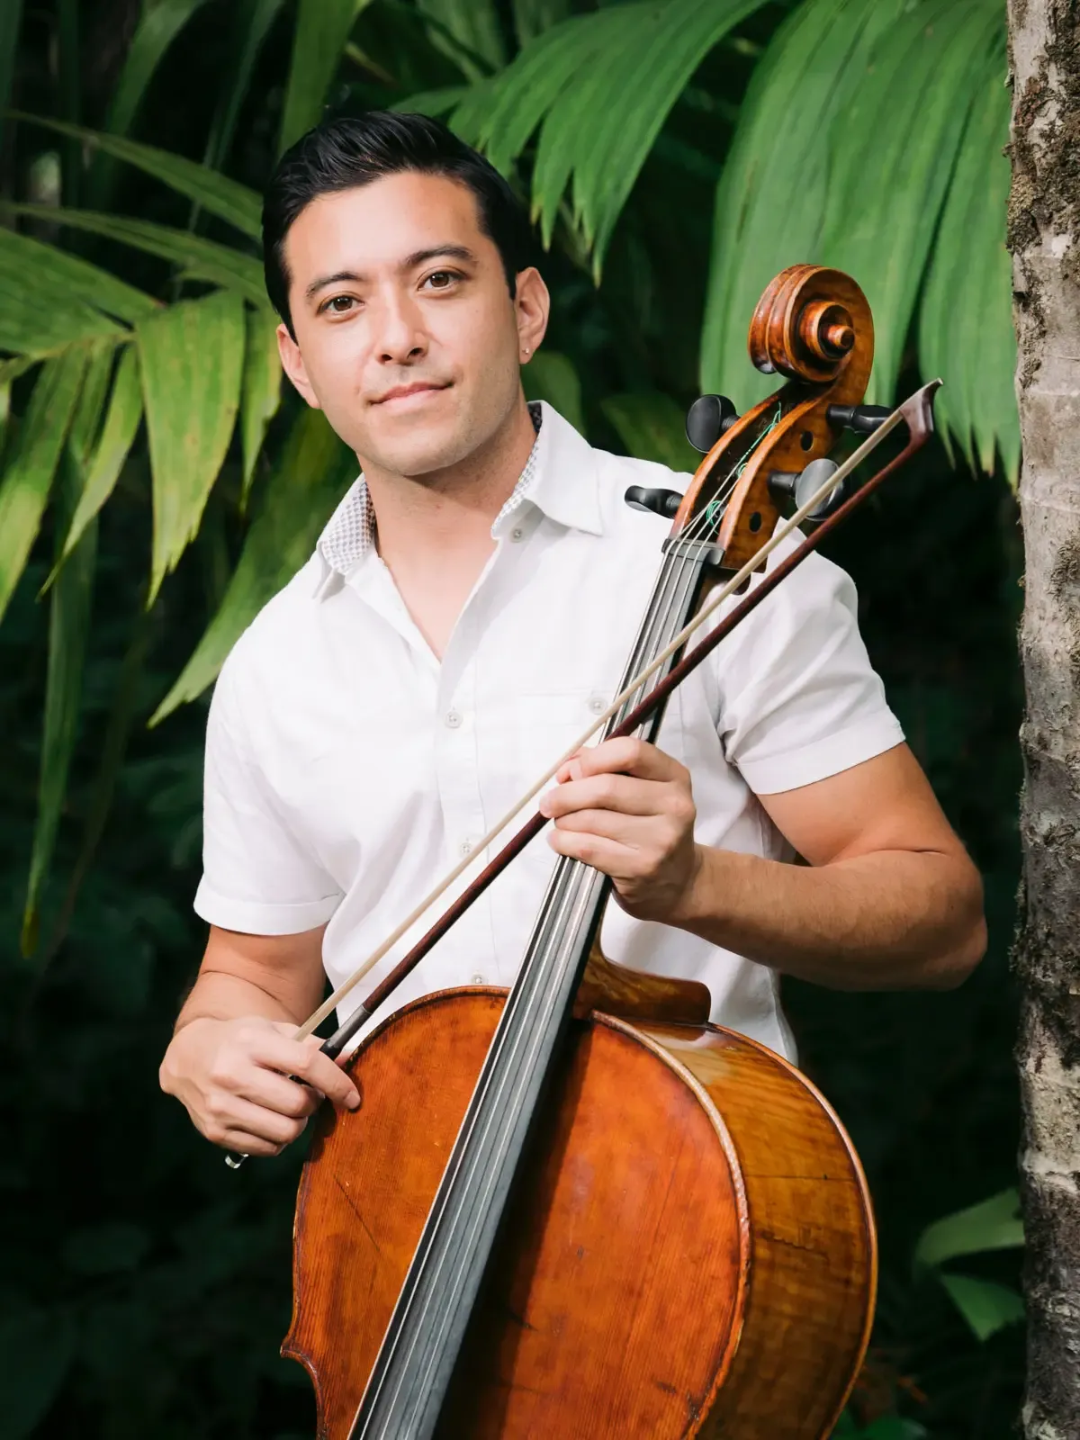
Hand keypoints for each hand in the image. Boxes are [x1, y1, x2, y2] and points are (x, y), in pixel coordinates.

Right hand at [159, 1015, 359, 1156]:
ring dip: (298, 1123)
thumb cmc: (241, 1041)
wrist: (188, 1057)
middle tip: (308, 1095)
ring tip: (289, 1108)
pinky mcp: (214, 1131)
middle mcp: (232, 1073)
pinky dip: (278, 1138)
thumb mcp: (273, 1030)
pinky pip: (267, 1148)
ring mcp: (220, 1106)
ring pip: (285, 1132)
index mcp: (252, 1042)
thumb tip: (352, 1057)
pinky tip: (270, 1119)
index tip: (352, 1095)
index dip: (336, 1082)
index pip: (305, 1063)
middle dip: (313, 1103)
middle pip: (297, 1104)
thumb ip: (312, 1045)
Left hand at [538, 737, 700, 921]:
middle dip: (566, 794)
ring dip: (563, 820)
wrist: (678, 881)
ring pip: (590, 818)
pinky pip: (586, 847)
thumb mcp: (643, 790)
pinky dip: (564, 841)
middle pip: (605, 787)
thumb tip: (568, 768)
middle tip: (550, 802)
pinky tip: (562, 840)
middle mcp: (673, 805)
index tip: (572, 771)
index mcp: (674, 777)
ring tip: (561, 823)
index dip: (593, 759)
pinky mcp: (640, 867)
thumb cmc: (651, 829)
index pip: (630, 752)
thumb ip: (606, 768)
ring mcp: (659, 839)